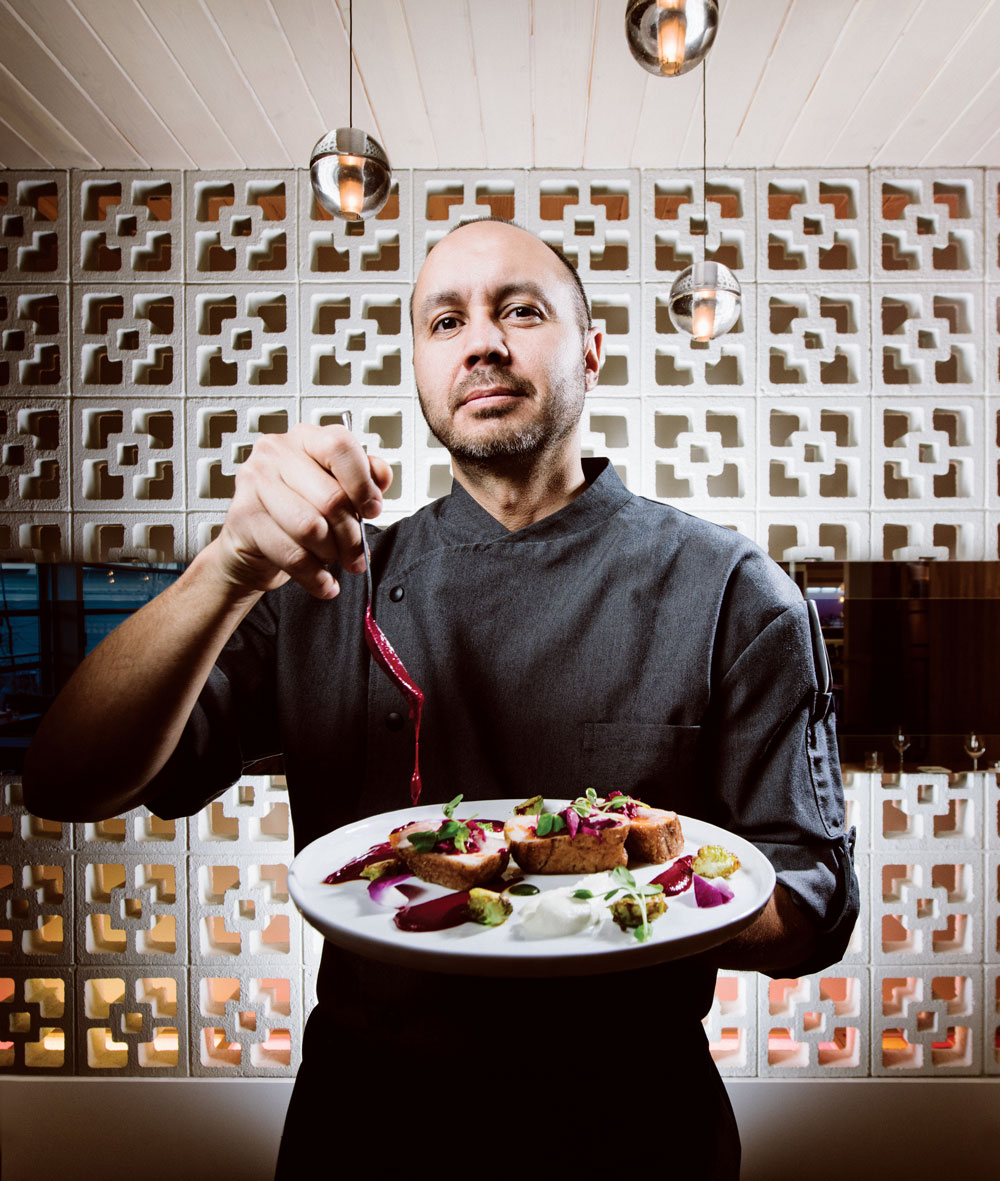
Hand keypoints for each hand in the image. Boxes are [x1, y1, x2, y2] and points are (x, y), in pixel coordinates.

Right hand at [209, 424, 392, 598]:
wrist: (251, 544)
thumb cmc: (296, 511)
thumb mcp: (334, 489)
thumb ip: (363, 477)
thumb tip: (380, 477)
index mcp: (305, 438)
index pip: (340, 447)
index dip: (363, 484)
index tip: (371, 509)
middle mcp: (276, 454)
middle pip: (331, 498)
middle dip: (352, 536)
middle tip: (357, 554)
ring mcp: (255, 483)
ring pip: (311, 528)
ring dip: (330, 554)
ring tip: (331, 559)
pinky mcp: (243, 517)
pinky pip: (292, 554)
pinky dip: (314, 576)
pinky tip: (322, 581)